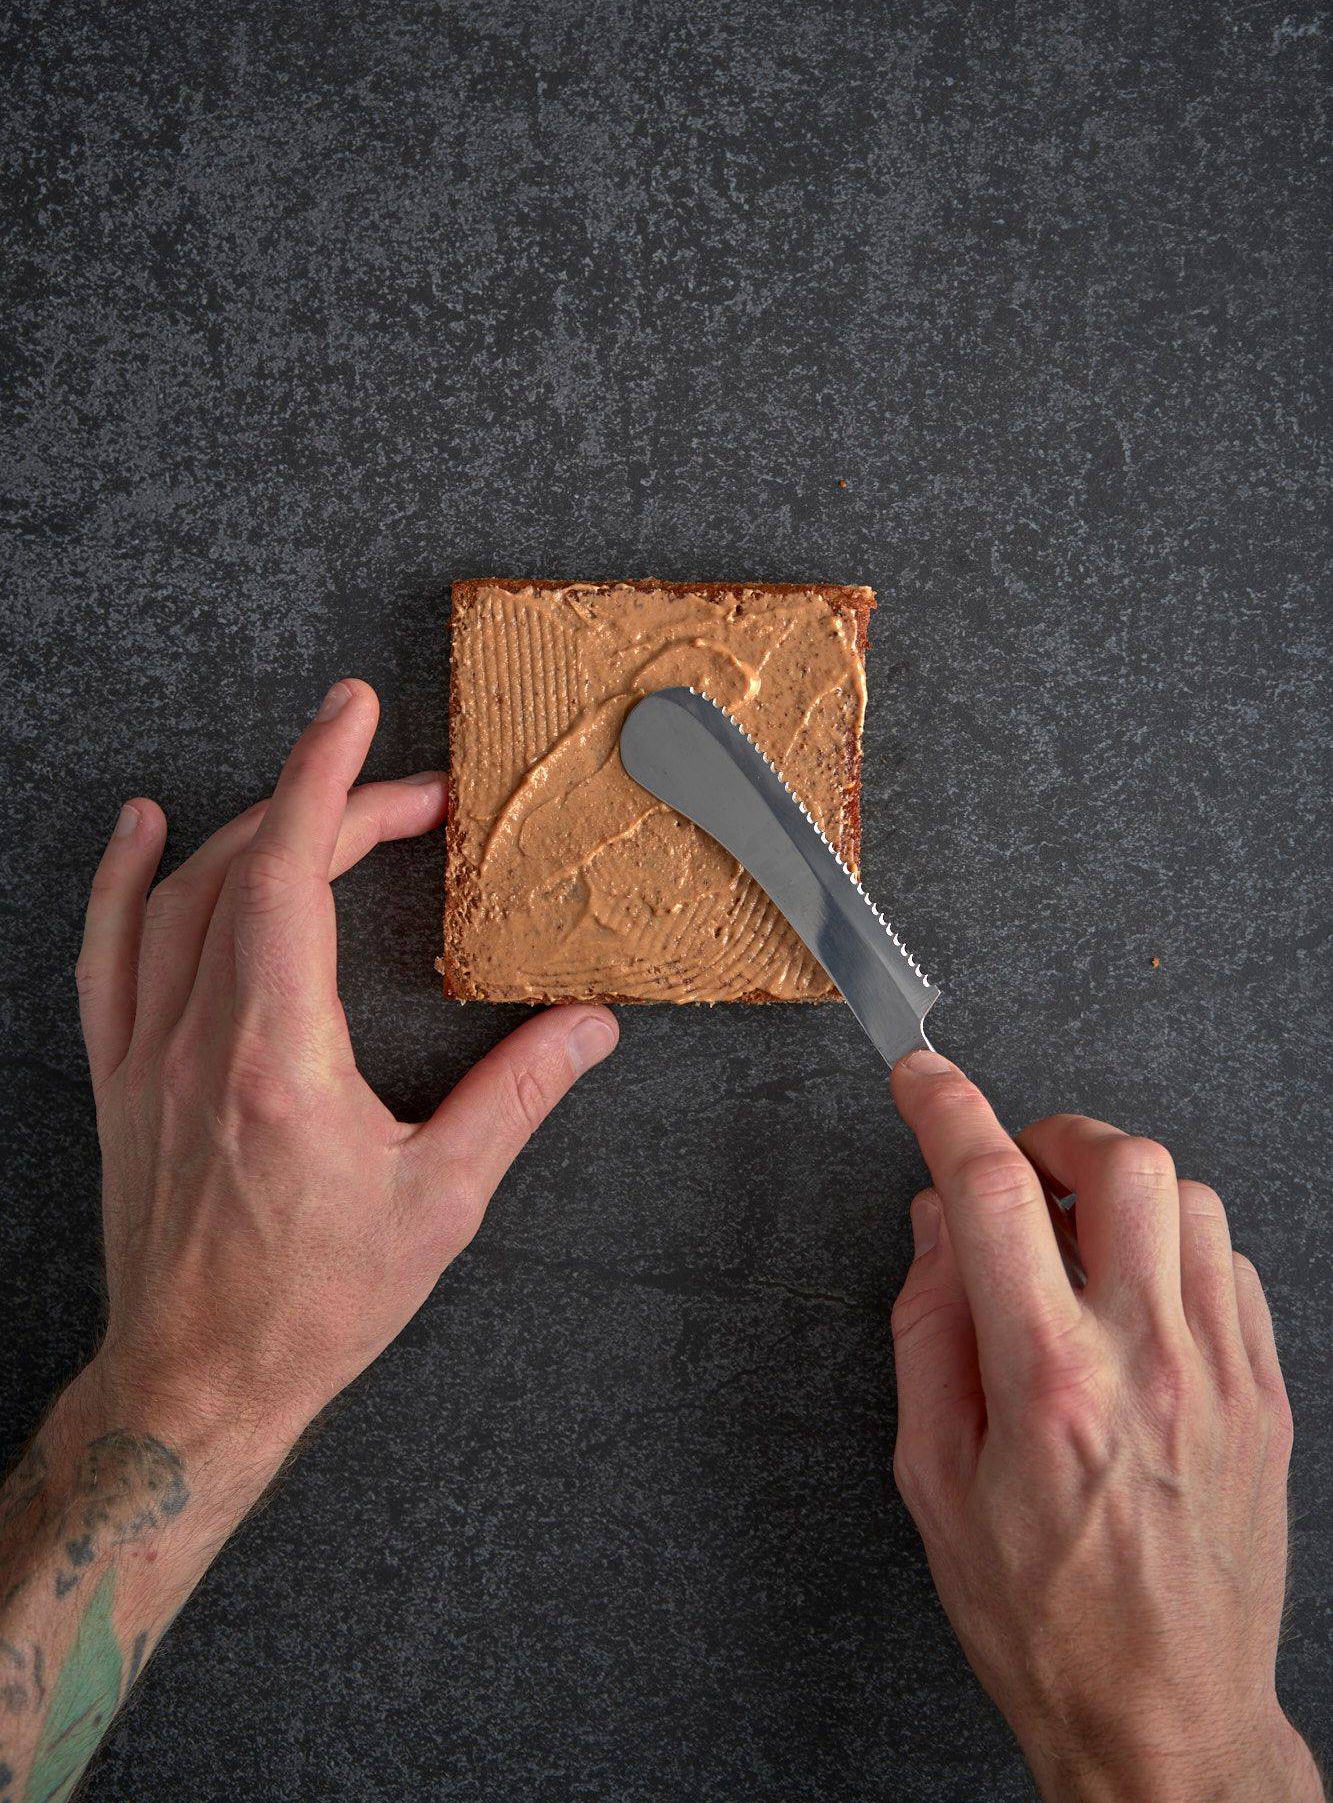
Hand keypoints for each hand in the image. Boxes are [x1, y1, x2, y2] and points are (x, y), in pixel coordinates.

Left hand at [73, 678, 617, 1487]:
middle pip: (247, 869)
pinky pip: (105, 953)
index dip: (325, 779)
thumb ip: (516, 1098)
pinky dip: (120, 879)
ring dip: (252, 829)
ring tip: (324, 804)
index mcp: (278, 1060)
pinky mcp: (121, 1078)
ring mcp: (147, 1055)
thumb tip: (587, 1029)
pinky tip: (142, 828)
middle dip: (329, 803)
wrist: (195, 1385)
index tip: (354, 713)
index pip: (286, 875)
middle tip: (411, 797)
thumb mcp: (439, 1204)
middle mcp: (200, 1040)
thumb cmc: (312, 1307)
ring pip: (178, 896)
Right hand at [888, 1050, 1319, 1802]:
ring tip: (1079, 1242)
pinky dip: (1178, 1248)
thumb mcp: (932, 1482)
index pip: (993, 1192)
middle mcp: (1148, 1360)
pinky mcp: (1266, 1392)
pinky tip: (1138, 1297)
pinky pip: (1233, 1263)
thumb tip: (937, 1220)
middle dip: (1054, 1134)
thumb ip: (927, 1331)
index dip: (947, 1109)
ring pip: (1189, 1198)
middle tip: (1018, 1170)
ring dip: (1121, 1191)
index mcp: (1048, 1383)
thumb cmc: (1038, 1617)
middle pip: (1121, 1162)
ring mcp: (1222, 1373)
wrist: (1165, 1715)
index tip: (922, 1079)